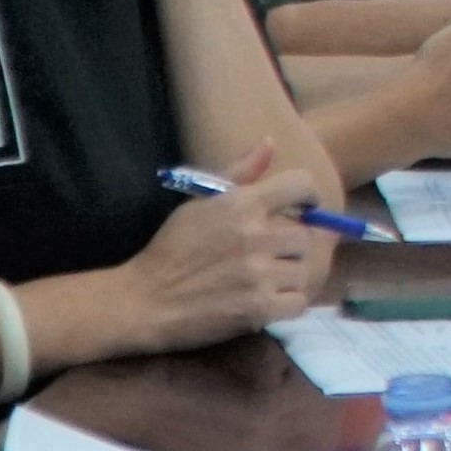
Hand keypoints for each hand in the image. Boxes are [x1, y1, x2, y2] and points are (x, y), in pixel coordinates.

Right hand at [114, 143, 330, 349]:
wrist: (143, 301)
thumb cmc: (170, 250)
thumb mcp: (199, 204)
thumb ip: (240, 173)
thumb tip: (270, 142)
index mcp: (241, 204)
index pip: (300, 184)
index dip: (308, 195)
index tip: (304, 207)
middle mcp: (255, 236)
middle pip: (304, 237)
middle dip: (288, 247)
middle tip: (267, 256)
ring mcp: (259, 274)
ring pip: (302, 270)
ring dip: (286, 277)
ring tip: (261, 281)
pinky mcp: (259, 308)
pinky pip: (299, 302)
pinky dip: (286, 304)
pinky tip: (264, 301)